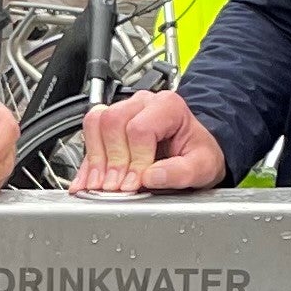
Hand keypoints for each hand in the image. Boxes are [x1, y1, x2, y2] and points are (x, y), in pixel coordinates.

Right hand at [73, 89, 225, 196]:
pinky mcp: (112, 127)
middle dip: (112, 159)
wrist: (195, 150)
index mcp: (168, 106)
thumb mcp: (202, 166)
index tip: (135, 182)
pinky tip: (87, 181)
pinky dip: (87, 161)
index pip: (140, 128)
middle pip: (113, 121)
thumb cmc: (199, 153)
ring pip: (95, 122)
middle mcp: (143, 103)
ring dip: (95, 157)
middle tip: (115, 187)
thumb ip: (181, 172)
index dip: (135, 159)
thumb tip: (151, 177)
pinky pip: (90, 135)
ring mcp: (125, 111)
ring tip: (100, 184)